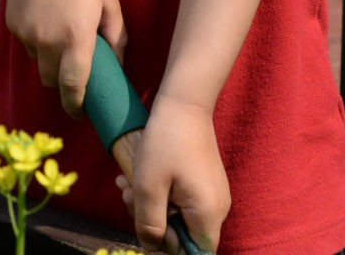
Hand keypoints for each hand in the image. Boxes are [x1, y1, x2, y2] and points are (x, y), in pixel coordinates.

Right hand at [4, 0, 123, 116]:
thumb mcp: (108, 2)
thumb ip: (116, 36)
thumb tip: (118, 63)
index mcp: (77, 39)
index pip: (74, 87)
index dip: (76, 106)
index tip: (81, 113)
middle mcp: (50, 43)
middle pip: (52, 82)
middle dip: (61, 83)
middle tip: (72, 70)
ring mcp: (29, 36)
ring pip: (38, 62)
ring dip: (49, 58)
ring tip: (59, 31)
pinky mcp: (14, 27)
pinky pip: (28, 44)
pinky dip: (36, 40)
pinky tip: (44, 16)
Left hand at [119, 100, 227, 253]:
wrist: (183, 104)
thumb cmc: (165, 143)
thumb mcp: (149, 187)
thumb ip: (149, 223)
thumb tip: (151, 247)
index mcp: (207, 215)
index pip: (194, 253)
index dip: (168, 247)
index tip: (148, 225)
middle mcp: (217, 208)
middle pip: (183, 235)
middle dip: (151, 220)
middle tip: (128, 197)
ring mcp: (211, 194)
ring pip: (178, 215)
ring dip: (150, 203)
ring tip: (127, 183)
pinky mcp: (204, 182)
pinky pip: (181, 199)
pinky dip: (159, 191)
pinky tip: (139, 175)